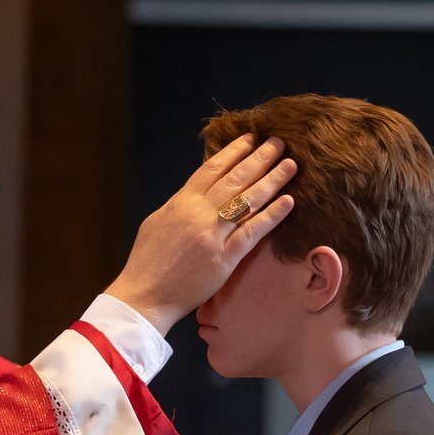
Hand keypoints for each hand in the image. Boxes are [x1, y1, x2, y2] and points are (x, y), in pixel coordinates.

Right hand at [106, 135, 298, 334]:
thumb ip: (180, 204)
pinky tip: (288, 202)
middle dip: (260, 158)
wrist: (143, 296)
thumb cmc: (147, 262)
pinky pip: (252, 233)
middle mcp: (198, 213)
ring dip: (272, 180)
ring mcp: (212, 235)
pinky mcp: (224, 259)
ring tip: (290, 165)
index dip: (234, 151)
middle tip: (280, 143)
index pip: (212, 168)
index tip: (251, 138)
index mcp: (180, 202)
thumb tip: (199, 191)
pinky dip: (271, 216)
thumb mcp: (157, 221)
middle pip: (235, 179)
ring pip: (248, 201)